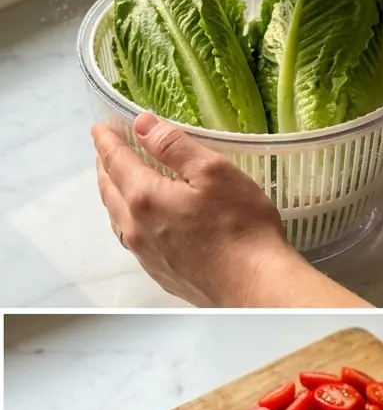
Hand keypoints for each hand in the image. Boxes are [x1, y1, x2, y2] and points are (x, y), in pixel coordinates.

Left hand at [92, 113, 371, 307]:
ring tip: (118, 184)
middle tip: (106, 152)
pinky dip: (128, 222)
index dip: (107, 140)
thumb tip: (142, 125)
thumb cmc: (241, 227)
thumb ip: (173, 145)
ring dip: (114, 196)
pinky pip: (134, 241)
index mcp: (145, 197)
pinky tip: (142, 224)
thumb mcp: (213, 172)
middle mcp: (137, 227)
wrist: (255, 285)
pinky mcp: (163, 273)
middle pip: (110, 190)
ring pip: (118, 218)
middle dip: (105, 167)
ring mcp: (148, 255)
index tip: (100, 128)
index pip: (116, 160)